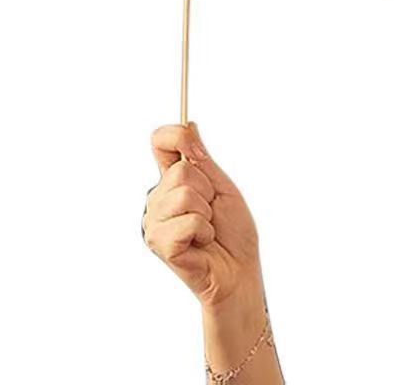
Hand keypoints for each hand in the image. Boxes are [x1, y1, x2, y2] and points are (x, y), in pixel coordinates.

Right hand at [143, 124, 261, 311]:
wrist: (239, 269)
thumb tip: (189, 123)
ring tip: (207, 229)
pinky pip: (188, 220)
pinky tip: (202, 243)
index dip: (177, 135)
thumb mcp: (220, 185)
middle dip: (207, 189)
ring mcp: (154, 222)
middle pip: (180, 170)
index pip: (160, 141)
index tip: (199, 151)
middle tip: (211, 212)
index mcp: (170, 182)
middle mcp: (156, 200)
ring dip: (206, 212)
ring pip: (184, 194)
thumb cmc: (232, 230)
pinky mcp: (159, 244)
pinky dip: (204, 231)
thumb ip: (201, 158)